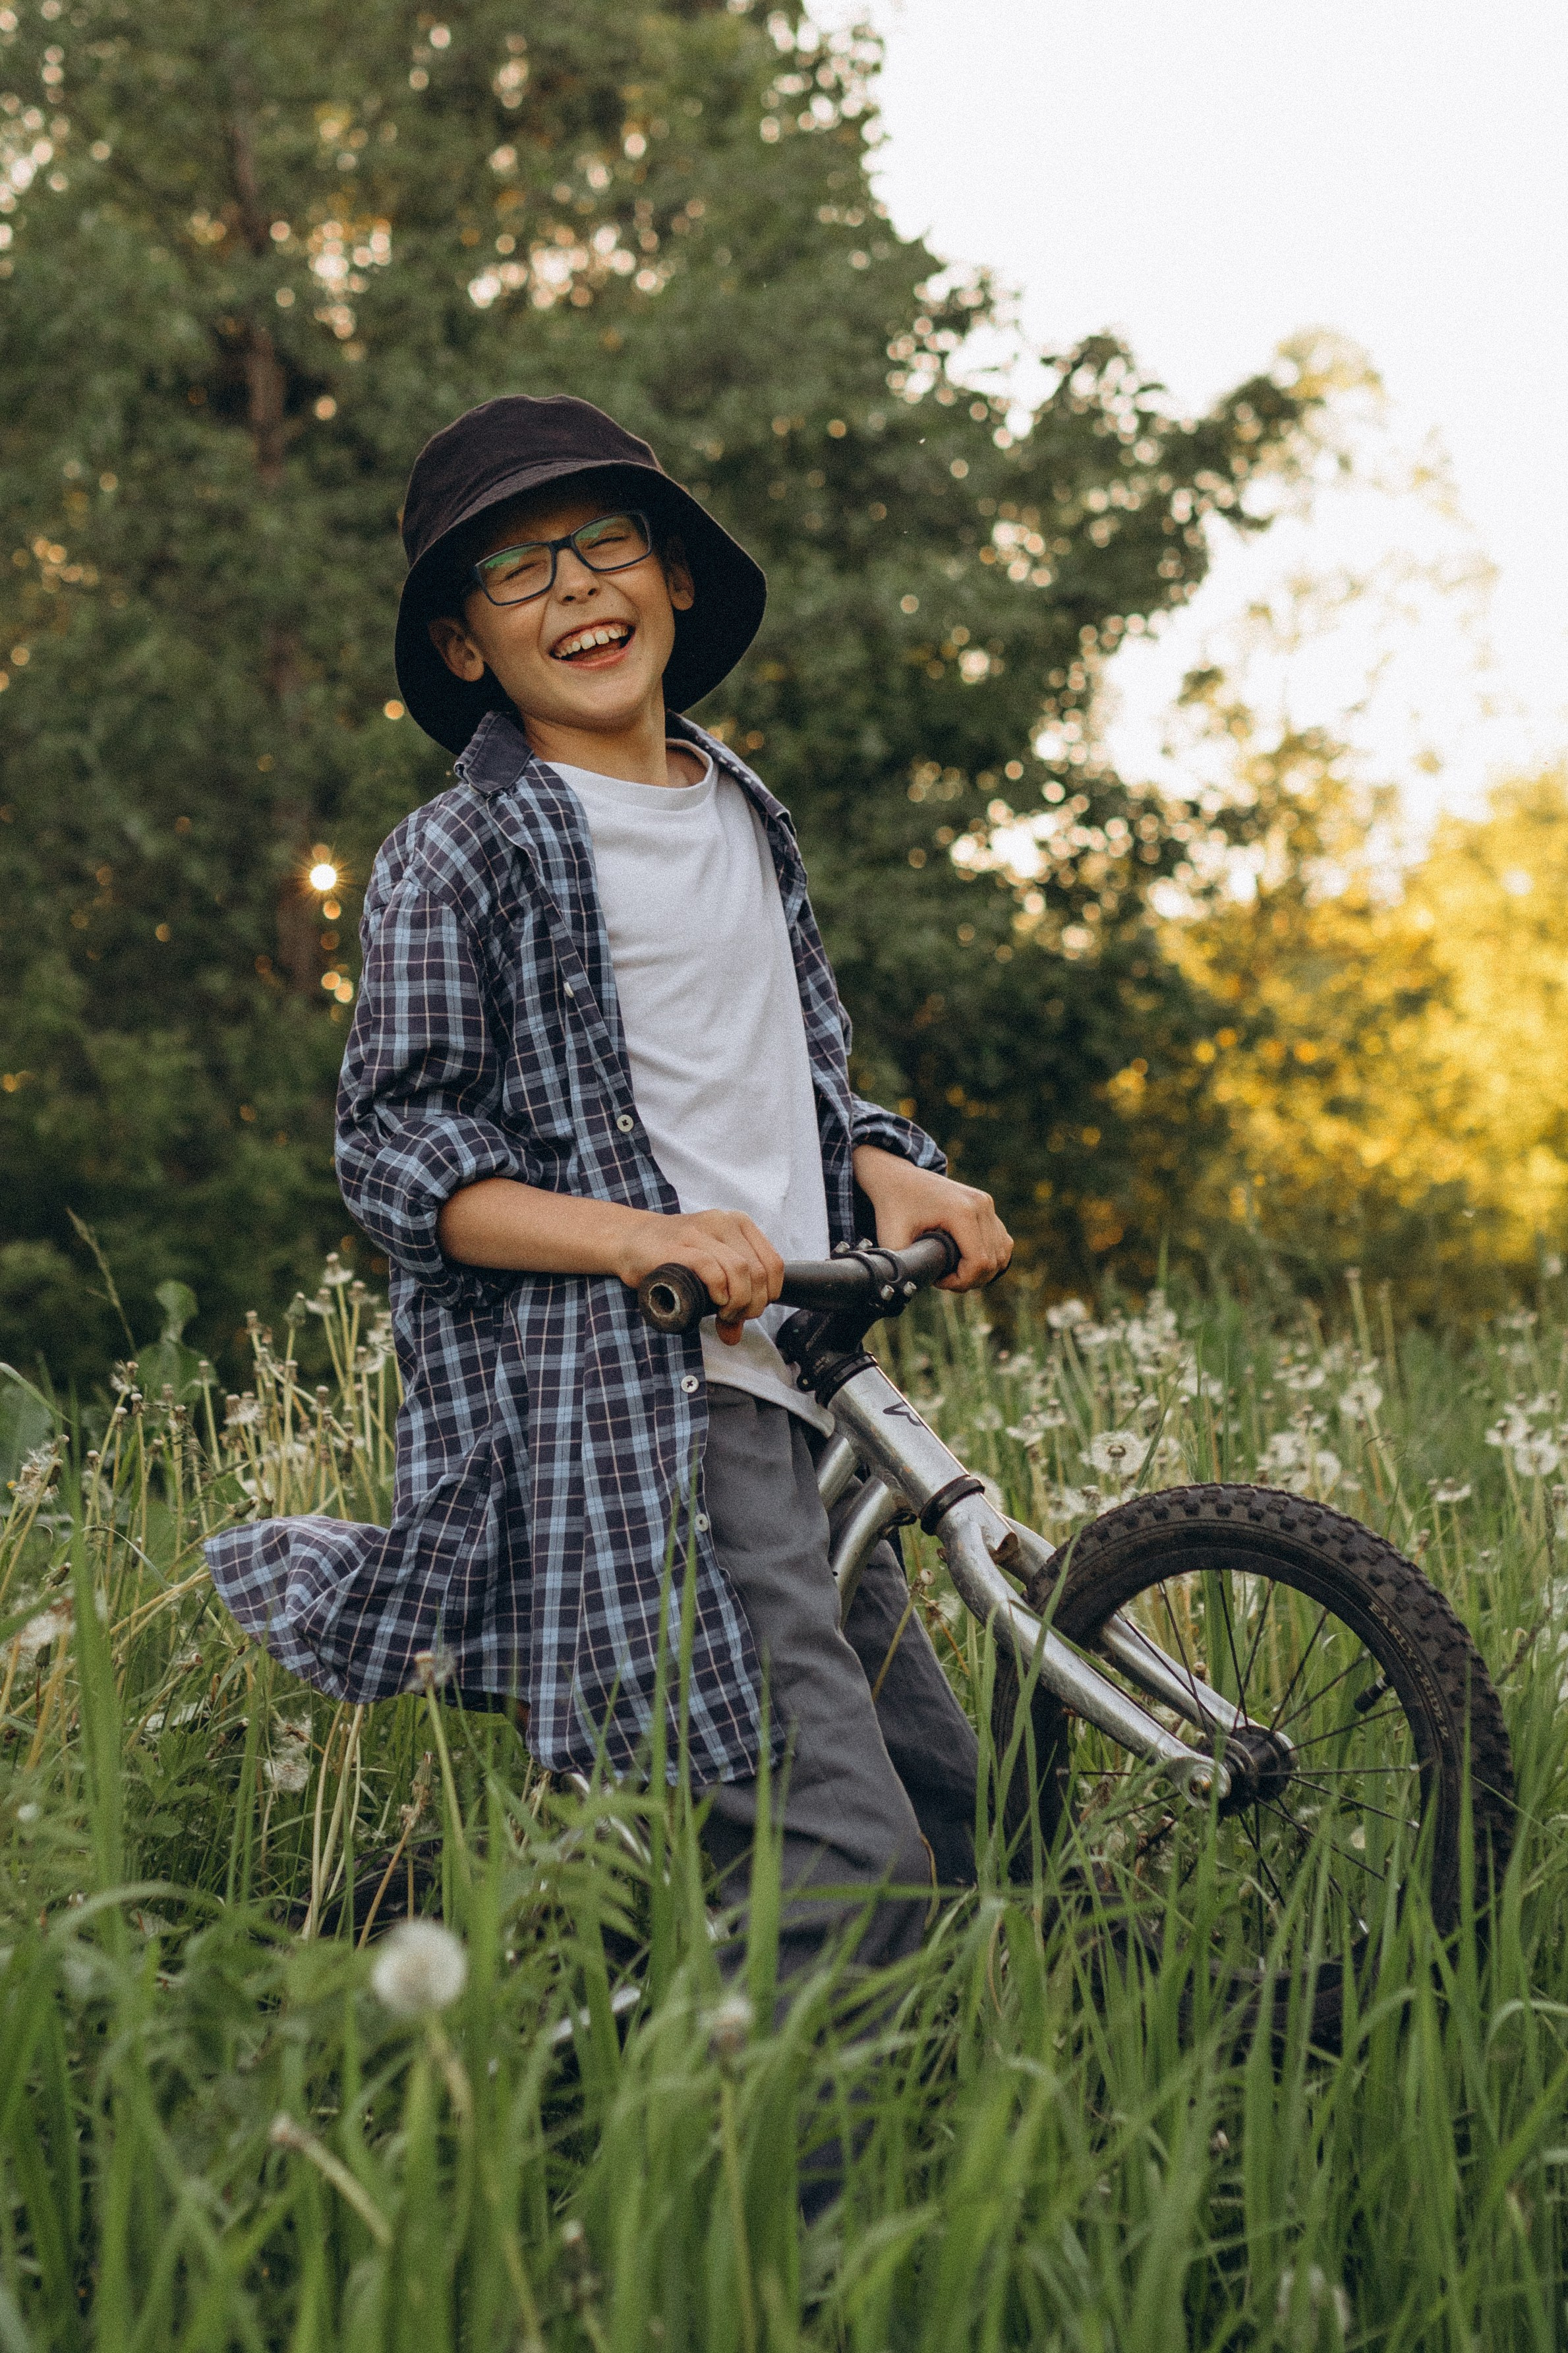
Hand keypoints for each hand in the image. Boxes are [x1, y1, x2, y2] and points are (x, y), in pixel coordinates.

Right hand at [613, 1207, 783, 1342]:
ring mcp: (701, 1232)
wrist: (631, 1241)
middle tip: (734, 1317)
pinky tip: (714, 1301)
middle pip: (759, 1271)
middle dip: (753, 1304)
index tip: (752, 1309)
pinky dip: (719, 1290)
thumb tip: (734, 1336)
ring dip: (738, 1301)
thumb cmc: (674, 1258)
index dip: (770, 1294)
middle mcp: (724, 1222)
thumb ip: (728, 1299)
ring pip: (740, 1270)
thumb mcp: (710, 1271)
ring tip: (724, 1313)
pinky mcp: (680, 1246)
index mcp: (738, 1224)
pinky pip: (712, 1268)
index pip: (774, 1263)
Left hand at [852, 1146, 1011, 1292]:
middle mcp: (980, 1205)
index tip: (940, 1282)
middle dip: (971, 1279)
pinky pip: (1001, 1240)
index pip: (979, 1262)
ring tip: (957, 1273)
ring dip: (983, 1270)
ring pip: (1002, 1252)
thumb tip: (918, 1287)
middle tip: (945, 1280)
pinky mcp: (986, 1204)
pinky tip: (968, 1263)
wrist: (898, 1177)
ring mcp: (986, 1203)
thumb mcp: (892, 1239)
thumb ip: (907, 1266)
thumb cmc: (893, 1207)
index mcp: (961, 1212)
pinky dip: (990, 1257)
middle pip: (993, 1260)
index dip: (962, 1282)